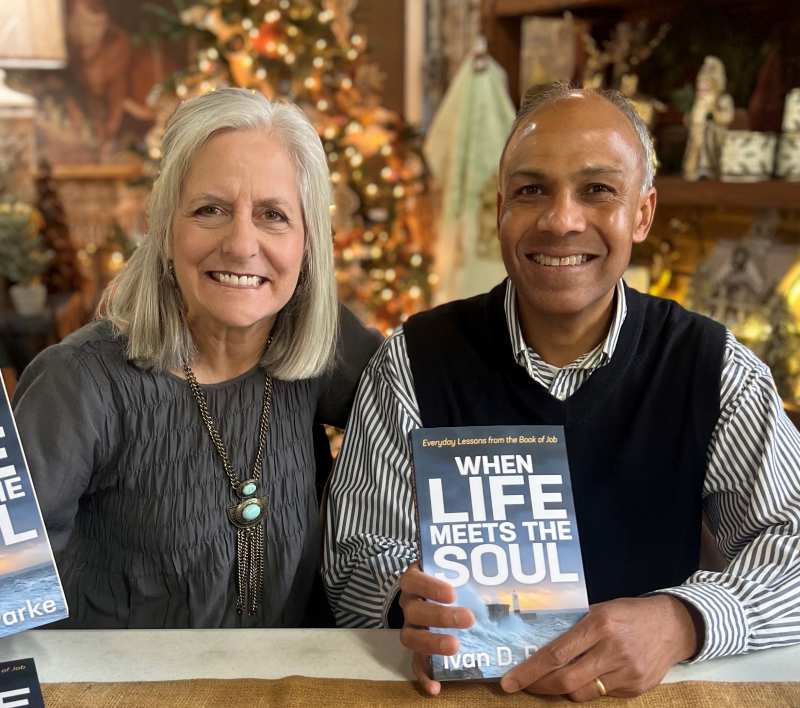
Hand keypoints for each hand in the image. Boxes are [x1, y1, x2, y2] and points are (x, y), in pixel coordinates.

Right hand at [398, 562, 474, 695]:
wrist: (424, 588)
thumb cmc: (443, 576)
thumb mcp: (447, 564)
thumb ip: (461, 562)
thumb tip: (496, 552)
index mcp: (413, 582)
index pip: (414, 581)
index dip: (430, 587)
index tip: (452, 593)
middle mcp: (408, 605)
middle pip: (415, 612)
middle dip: (440, 616)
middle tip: (468, 619)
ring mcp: (410, 627)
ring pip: (411, 638)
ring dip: (433, 644)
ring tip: (456, 647)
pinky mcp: (415, 648)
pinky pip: (415, 663)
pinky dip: (423, 676)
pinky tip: (436, 688)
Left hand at [500, 595, 700, 701]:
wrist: (674, 625)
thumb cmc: (629, 612)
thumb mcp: (600, 609)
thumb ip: (574, 627)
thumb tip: (540, 644)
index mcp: (599, 624)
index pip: (556, 654)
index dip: (529, 671)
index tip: (509, 681)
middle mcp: (612, 650)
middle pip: (566, 681)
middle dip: (539, 687)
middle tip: (522, 686)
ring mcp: (627, 673)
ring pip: (582, 693)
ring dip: (562, 690)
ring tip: (550, 681)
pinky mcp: (637, 689)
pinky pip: (602, 695)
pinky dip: (587, 689)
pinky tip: (586, 677)